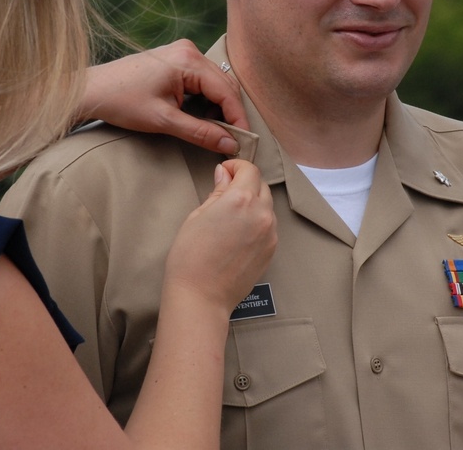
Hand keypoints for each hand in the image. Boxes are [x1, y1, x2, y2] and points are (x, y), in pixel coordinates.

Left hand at [79, 39, 248, 154]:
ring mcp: (182, 52)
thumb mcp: (164, 120)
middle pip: (225, 85)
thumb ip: (200, 132)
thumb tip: (230, 144)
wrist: (91, 90)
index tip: (244, 141)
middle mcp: (189, 50)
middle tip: (233, 141)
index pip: (227, 91)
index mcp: (189, 60)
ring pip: (215, 82)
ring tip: (218, 132)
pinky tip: (204, 116)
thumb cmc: (122, 102)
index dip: (238, 118)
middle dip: (231, 113)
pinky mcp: (175, 58)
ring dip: (220, 106)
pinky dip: (207, 98)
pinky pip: (202, 78)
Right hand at [164, 159, 276, 313]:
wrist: (201, 295)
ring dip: (253, 201)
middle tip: (226, 190)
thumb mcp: (198, 216)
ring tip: (232, 214)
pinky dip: (257, 220)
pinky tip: (239, 231)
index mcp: (240, 199)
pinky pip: (268, 224)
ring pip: (267, 205)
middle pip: (261, 185)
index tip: (225, 171)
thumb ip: (217, 192)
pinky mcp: (272, 249)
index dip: (236, 166)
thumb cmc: (190, 256)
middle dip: (246, 182)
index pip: (249, 169)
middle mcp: (261, 213)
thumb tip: (224, 174)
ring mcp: (270, 232)